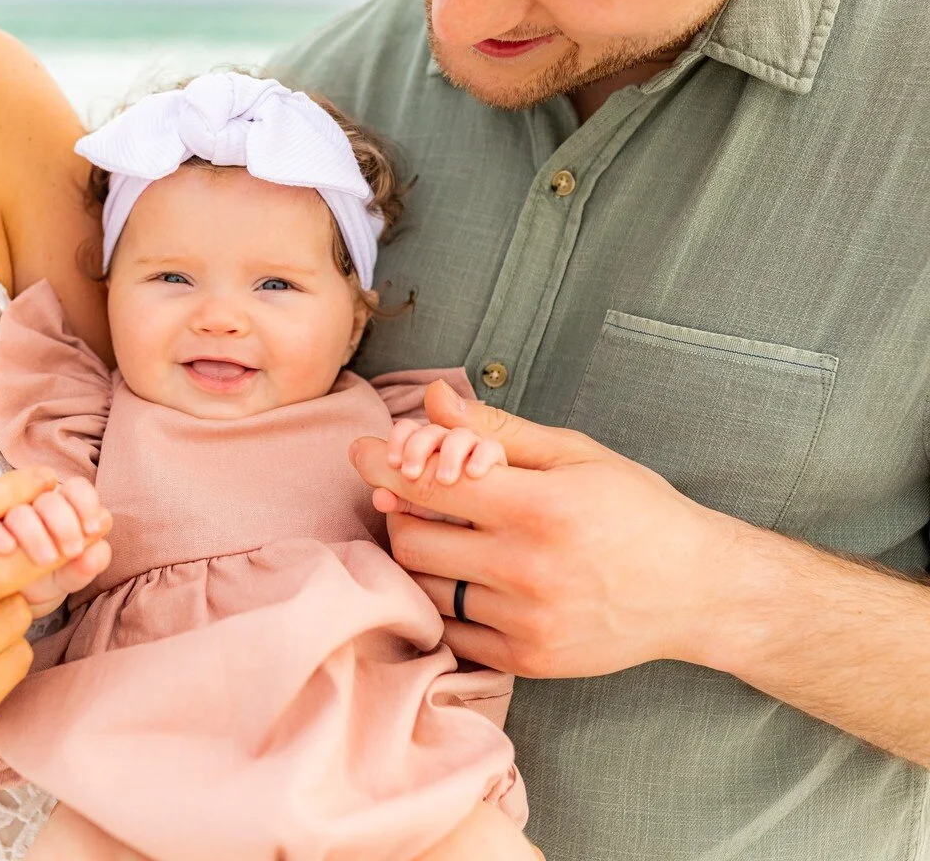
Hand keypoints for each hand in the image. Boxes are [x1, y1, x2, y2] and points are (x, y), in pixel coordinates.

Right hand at [0, 476, 112, 616]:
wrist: (23, 598)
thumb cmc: (55, 574)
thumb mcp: (77, 571)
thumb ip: (92, 561)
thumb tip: (93, 556)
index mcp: (64, 506)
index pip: (76, 488)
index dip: (86, 504)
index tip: (92, 530)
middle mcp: (35, 506)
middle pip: (49, 500)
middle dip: (64, 525)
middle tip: (72, 551)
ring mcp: (8, 519)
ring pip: (19, 513)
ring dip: (35, 534)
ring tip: (46, 560)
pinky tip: (8, 550)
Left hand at [351, 380, 733, 678]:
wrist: (697, 592)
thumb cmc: (637, 511)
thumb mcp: (576, 455)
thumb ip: (498, 429)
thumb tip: (434, 400)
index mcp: (540, 507)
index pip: (428, 483)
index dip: (383, 464)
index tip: (363, 452)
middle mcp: (528, 568)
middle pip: (411, 538)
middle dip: (401, 511)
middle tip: (413, 497)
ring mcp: (525, 620)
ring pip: (424, 586)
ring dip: (419, 555)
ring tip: (444, 534)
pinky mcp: (526, 659)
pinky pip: (451, 629)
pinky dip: (445, 601)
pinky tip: (467, 577)